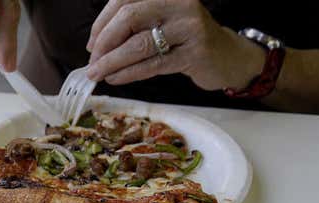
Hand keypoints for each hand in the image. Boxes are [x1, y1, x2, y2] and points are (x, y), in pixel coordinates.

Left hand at [86, 0, 265, 90]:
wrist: (227, 56)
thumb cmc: (185, 40)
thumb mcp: (161, 23)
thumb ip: (133, 27)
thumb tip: (95, 46)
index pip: (124, 0)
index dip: (102, 22)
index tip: (91, 44)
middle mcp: (179, 3)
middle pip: (129, 17)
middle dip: (104, 42)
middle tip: (92, 62)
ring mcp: (189, 27)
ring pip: (139, 44)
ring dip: (112, 62)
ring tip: (98, 73)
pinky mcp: (194, 53)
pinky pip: (152, 64)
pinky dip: (129, 73)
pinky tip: (116, 79)